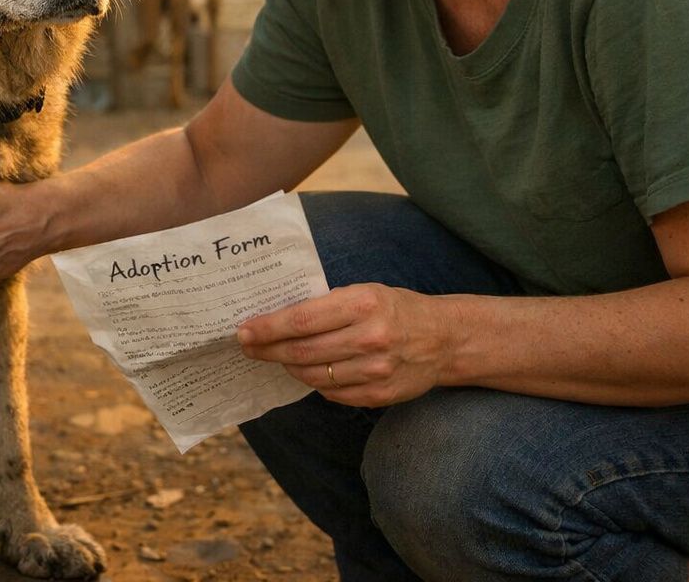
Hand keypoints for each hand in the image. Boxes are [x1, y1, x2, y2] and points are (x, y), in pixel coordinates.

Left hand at [236, 284, 456, 406]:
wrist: (445, 339)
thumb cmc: (395, 309)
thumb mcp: (364, 292)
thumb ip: (327, 305)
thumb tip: (276, 319)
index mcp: (364, 304)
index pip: (302, 320)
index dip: (267, 328)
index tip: (243, 331)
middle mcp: (371, 338)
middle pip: (302, 351)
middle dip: (267, 350)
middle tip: (247, 346)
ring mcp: (376, 371)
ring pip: (313, 375)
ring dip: (288, 367)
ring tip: (275, 357)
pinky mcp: (379, 395)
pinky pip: (332, 393)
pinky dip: (314, 382)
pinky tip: (307, 371)